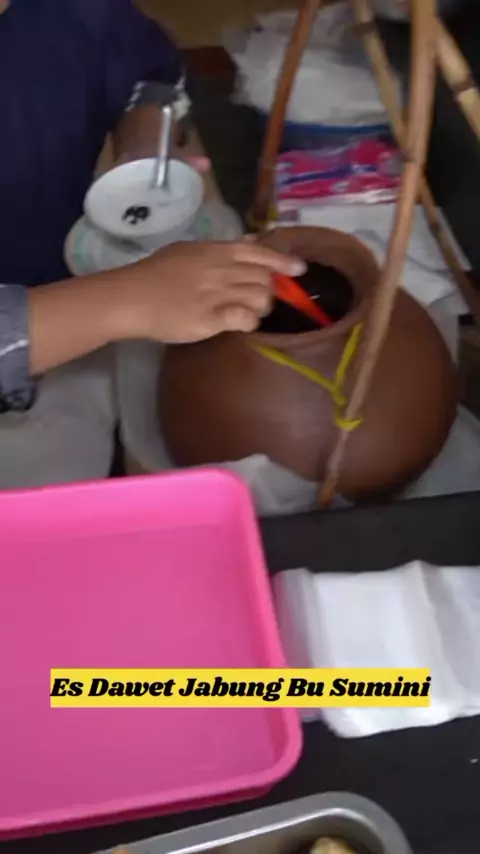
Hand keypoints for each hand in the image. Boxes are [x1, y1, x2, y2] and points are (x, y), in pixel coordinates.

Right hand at [114, 239, 305, 342]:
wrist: (131, 297)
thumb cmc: (155, 274)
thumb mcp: (188, 250)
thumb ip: (219, 249)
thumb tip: (250, 242)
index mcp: (216, 250)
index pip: (260, 252)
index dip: (283, 261)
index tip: (299, 269)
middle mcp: (222, 269)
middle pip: (265, 279)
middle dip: (269, 291)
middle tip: (256, 301)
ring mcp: (218, 293)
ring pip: (261, 299)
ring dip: (260, 309)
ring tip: (245, 313)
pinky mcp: (212, 318)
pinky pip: (246, 319)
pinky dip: (249, 323)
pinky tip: (238, 325)